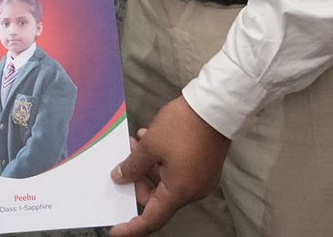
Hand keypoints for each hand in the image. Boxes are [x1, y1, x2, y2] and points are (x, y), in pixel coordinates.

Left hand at [109, 97, 229, 234]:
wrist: (216, 107)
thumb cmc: (183, 127)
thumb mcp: (150, 145)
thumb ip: (132, 165)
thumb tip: (119, 177)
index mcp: (179, 192)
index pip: (152, 219)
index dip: (133, 227)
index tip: (116, 230)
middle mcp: (192, 191)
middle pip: (159, 198)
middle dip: (139, 181)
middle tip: (125, 161)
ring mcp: (201, 179)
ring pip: (167, 181)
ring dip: (149, 166)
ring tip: (136, 142)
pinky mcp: (205, 166)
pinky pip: (178, 171)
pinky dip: (162, 161)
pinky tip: (150, 138)